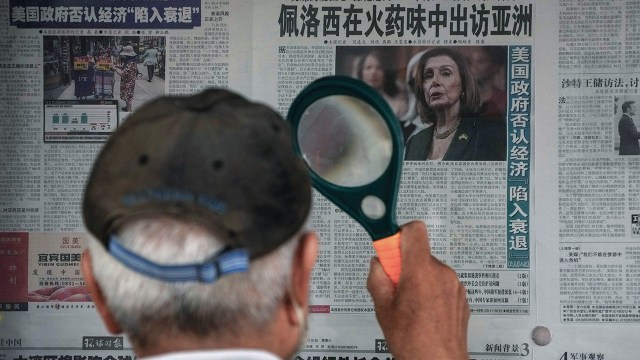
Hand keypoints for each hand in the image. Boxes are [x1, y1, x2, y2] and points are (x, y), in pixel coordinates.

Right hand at [367, 221, 469, 359]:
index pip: (414, 230)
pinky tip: (423, 312)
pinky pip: (441, 283)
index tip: (389, 248)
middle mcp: (442, 273)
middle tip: (394, 287)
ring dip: (418, 279)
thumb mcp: (382, 308)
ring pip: (430, 269)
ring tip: (409, 305)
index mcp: (421, 271)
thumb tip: (378, 263)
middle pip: (419, 252)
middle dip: (404, 264)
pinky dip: (431, 291)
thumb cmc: (413, 341)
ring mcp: (454, 285)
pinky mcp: (461, 296)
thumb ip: (377, 278)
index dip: (399, 234)